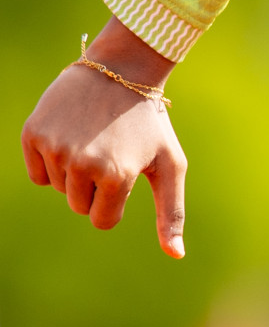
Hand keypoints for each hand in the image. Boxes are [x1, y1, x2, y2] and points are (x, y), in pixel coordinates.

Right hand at [20, 18, 186, 257]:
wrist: (120, 70)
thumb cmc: (149, 122)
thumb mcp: (169, 164)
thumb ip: (171, 212)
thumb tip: (176, 256)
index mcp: (117, 175)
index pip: (102, 220)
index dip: (114, 202)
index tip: (125, 174)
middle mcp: (82, 164)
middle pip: (79, 206)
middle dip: (95, 187)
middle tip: (110, 151)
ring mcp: (55, 148)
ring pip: (59, 188)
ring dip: (75, 172)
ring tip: (94, 138)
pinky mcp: (33, 134)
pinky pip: (36, 173)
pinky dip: (51, 161)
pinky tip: (71, 134)